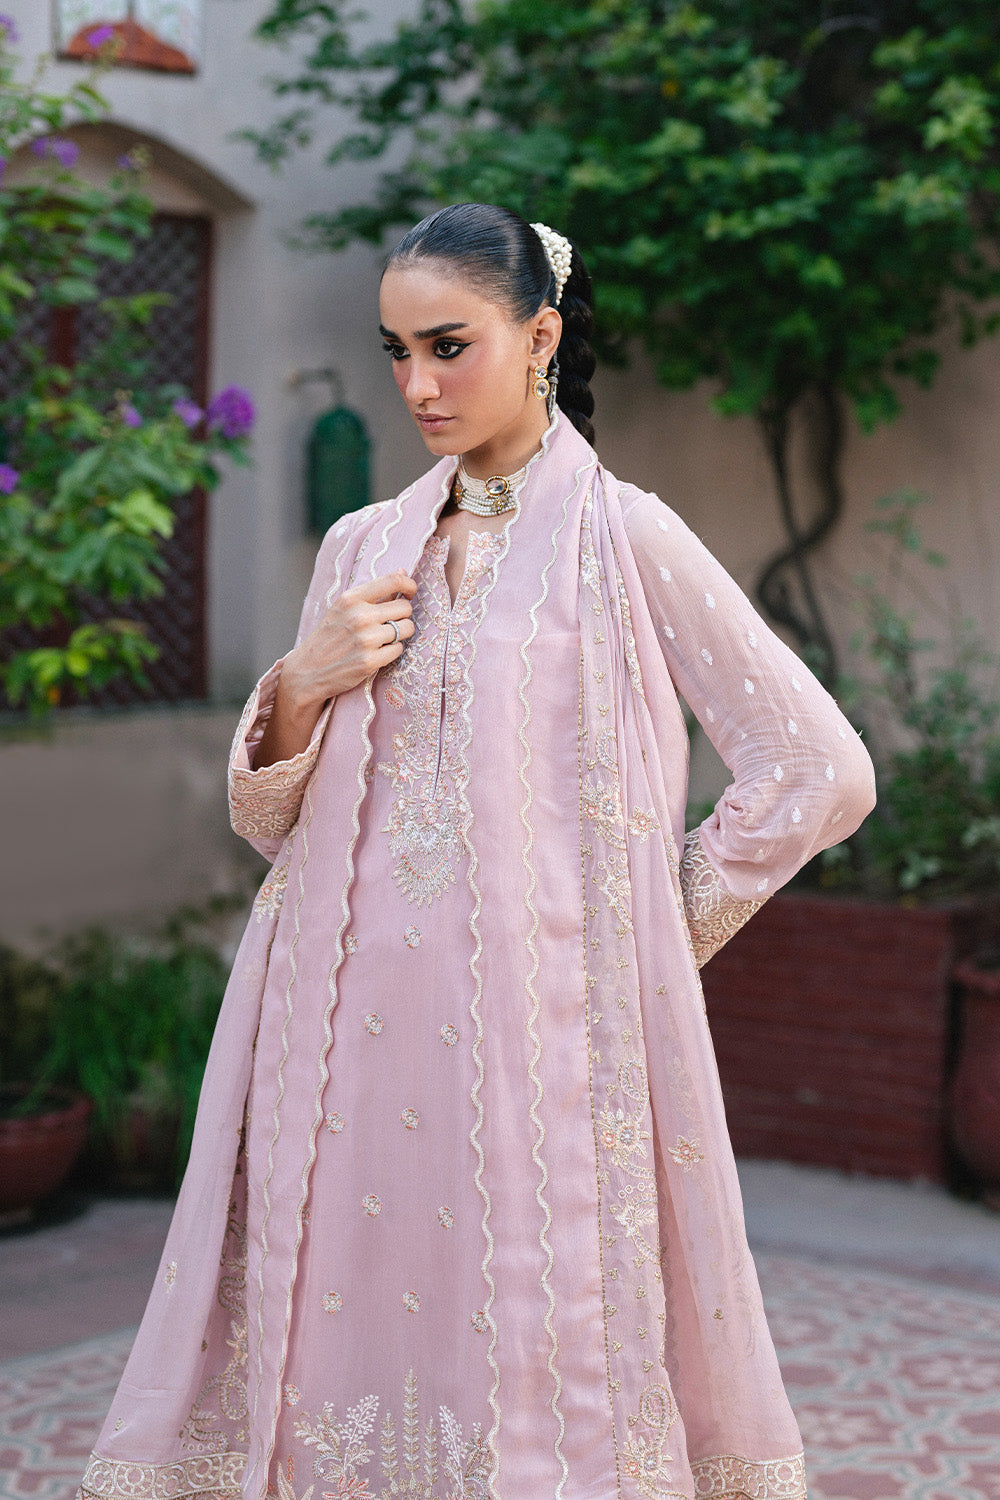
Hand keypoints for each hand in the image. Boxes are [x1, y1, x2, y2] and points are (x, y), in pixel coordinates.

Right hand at [283, 569, 416, 711]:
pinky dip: (392, 651)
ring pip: (406, 629)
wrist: (308, 669)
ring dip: (399, 634)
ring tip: (383, 638)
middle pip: (405, 608)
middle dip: (402, 616)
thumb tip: (403, 571)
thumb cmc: (328, 636)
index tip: (409, 593)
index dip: (409, 585)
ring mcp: (366, 640)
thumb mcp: (343, 608)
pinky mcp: (370, 661)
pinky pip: (399, 649)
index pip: (393, 581)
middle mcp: (360, 616)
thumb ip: (373, 592)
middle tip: (390, 623)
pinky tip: (378, 652)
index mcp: (351, 598)